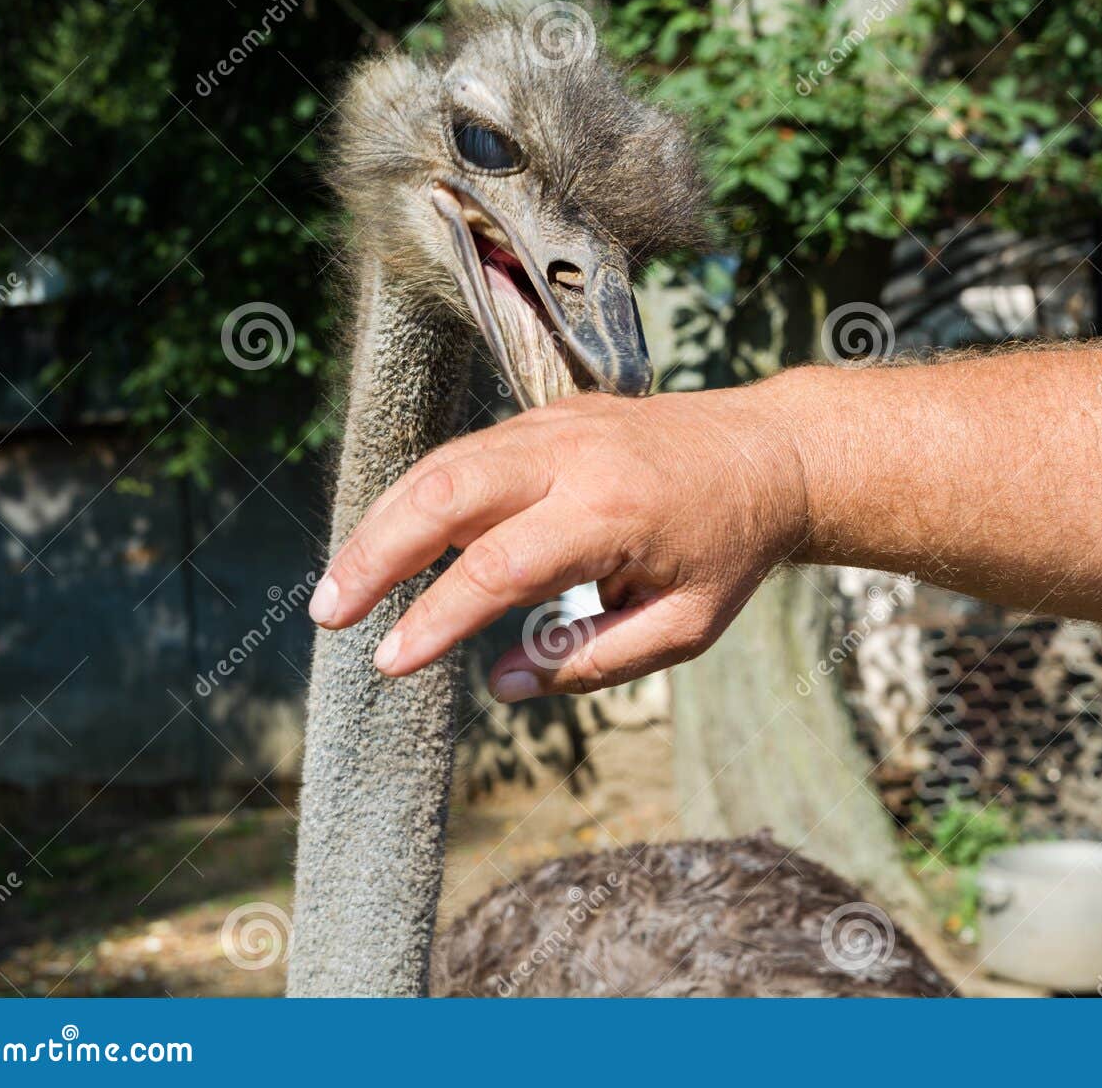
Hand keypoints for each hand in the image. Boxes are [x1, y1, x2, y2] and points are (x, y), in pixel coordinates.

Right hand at [307, 388, 807, 698]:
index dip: (435, 618)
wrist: (771, 453)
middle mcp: (573, 455)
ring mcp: (556, 425)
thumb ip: (592, 660)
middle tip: (330, 615)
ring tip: (342, 587)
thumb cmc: (730, 548)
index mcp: (611, 512)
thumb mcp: (684, 627)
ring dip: (383, 523)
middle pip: (445, 492)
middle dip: (374, 553)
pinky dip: (419, 498)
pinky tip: (393, 543)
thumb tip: (502, 686)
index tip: (390, 661)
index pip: (497, 569)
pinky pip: (467, 454)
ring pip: (443, 464)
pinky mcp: (547, 415)